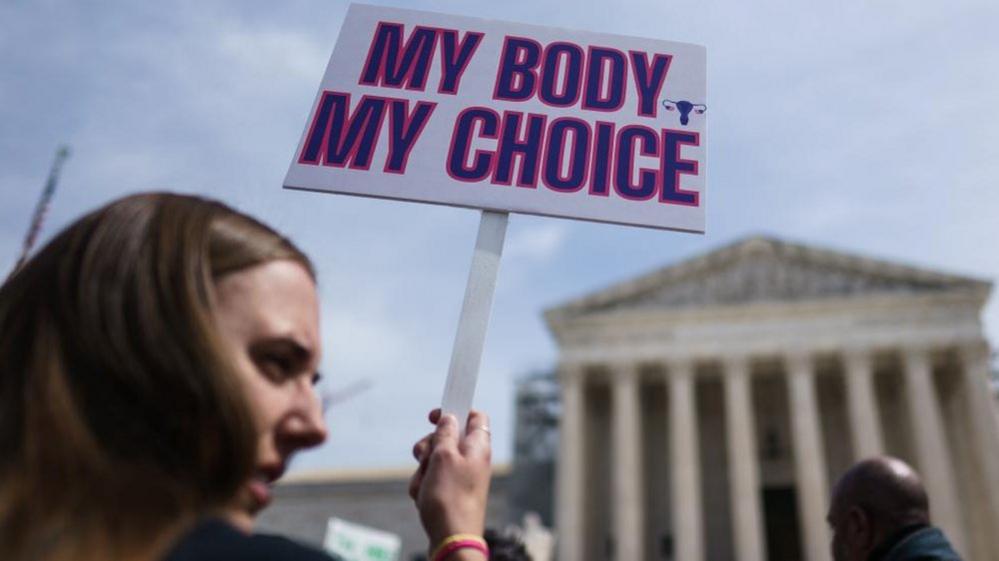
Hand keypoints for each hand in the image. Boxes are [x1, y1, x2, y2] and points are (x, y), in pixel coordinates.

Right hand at [409, 409, 491, 547]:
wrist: (452, 539)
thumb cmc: (450, 498)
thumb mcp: (444, 456)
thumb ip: (445, 432)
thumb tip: (449, 417)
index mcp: (478, 446)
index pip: (474, 416)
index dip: (455, 410)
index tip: (434, 416)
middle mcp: (471, 459)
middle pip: (446, 438)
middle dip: (429, 447)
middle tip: (427, 458)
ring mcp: (460, 477)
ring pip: (433, 461)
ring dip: (423, 471)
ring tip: (426, 486)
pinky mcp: (449, 492)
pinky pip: (429, 480)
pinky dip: (423, 487)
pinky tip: (424, 499)